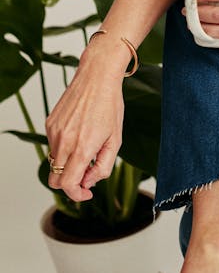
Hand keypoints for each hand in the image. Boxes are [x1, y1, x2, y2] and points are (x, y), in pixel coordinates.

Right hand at [45, 48, 125, 201]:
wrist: (97, 76)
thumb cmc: (110, 105)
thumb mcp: (115, 139)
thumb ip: (103, 166)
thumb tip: (88, 182)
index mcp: (82, 147)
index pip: (68, 185)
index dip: (77, 195)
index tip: (86, 193)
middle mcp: (64, 141)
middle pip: (55, 179)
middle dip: (69, 183)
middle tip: (85, 175)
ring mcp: (54, 132)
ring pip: (54, 162)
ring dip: (67, 163)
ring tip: (86, 145)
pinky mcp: (49, 123)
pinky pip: (53, 144)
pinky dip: (64, 147)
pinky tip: (79, 131)